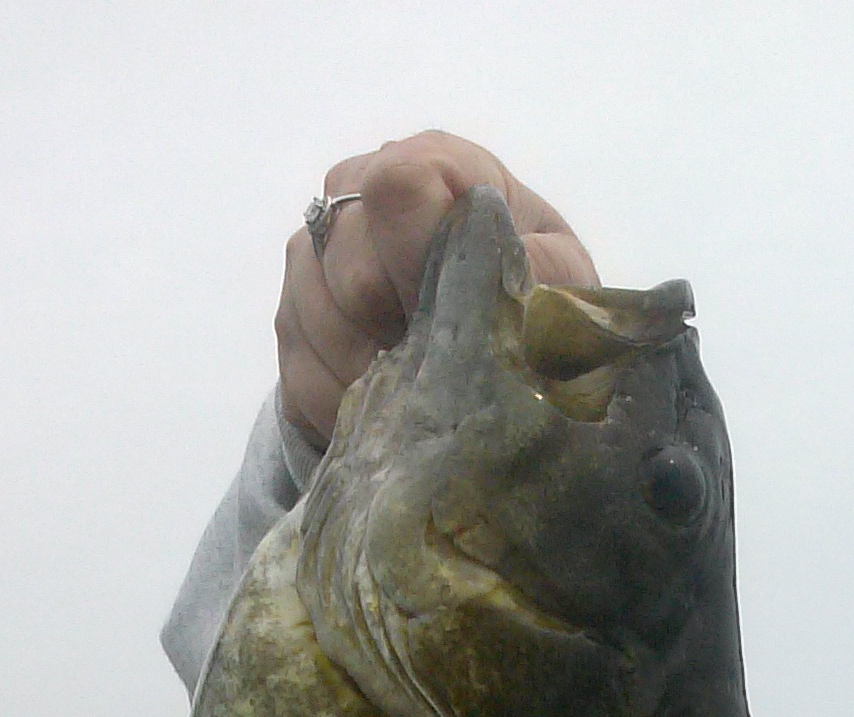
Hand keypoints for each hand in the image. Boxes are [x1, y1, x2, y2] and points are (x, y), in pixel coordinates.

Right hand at [276, 129, 598, 442]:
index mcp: (433, 165)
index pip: (396, 188)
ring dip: (373, 379)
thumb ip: (541, 271)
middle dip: (401, 334)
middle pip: (351, 269)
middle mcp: (355, 196)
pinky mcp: (290, 325)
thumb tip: (500, 292)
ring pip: (314, 324)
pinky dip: (347, 411)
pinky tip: (390, 415)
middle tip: (446, 367)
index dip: (418, 260)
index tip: (454, 313)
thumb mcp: (562, 278)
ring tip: (424, 396)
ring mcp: (312, 259)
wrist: (492, 346)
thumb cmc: (535, 295)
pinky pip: (299, 376)